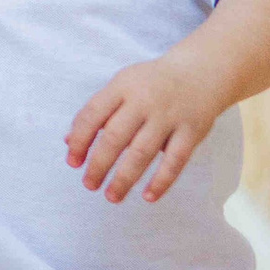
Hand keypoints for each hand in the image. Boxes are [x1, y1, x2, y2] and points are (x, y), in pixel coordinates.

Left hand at [64, 54, 231, 203]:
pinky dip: (161, 181)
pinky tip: (148, 197)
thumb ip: (97, 113)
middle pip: (115, 137)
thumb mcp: (122, 87)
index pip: (93, 114)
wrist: (200, 72)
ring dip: (125, 178)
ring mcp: (169, 116)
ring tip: (112, 196)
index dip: (80, 140)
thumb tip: (69, 142)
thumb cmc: (151, 84)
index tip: (73, 163)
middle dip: (99, 164)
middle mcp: (144, 100)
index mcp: (122, 86)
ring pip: (142, 152)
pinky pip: (175, 161)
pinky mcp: (191, 131)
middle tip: (89, 184)